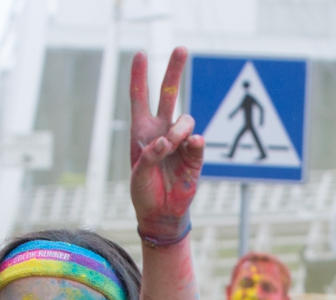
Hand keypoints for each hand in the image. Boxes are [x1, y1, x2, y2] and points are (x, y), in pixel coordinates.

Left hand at [129, 48, 203, 243]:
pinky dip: (194, 142)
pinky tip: (192, 144)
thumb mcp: (138, 174)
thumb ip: (149, 154)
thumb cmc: (144, 193)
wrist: (161, 214)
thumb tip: (168, 141)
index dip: (139, 76)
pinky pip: (198, 142)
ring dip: (178, 129)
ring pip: (185, 120)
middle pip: (169, 94)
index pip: (139, 98)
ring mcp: (180, 142)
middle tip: (181, 48)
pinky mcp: (195, 156)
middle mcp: (162, 131)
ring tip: (171, 145)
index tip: (140, 54)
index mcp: (142, 132)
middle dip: (174, 70)